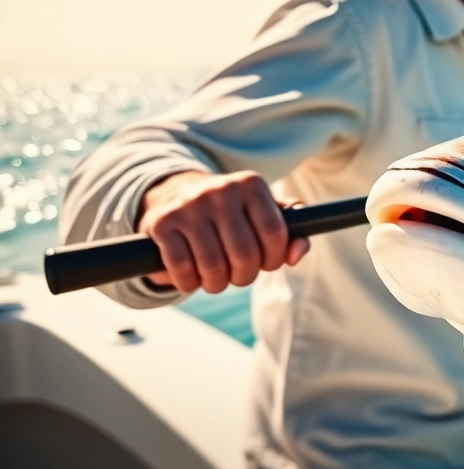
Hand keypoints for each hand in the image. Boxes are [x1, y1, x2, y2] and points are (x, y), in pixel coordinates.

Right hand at [136, 171, 309, 293]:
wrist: (176, 194)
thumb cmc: (232, 213)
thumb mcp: (264, 213)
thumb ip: (292, 233)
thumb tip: (296, 255)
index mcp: (251, 184)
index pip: (275, 233)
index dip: (273, 259)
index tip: (266, 264)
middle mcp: (221, 190)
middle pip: (245, 255)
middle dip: (245, 276)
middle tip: (239, 275)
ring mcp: (189, 205)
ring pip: (213, 266)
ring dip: (217, 284)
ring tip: (217, 279)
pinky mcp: (162, 223)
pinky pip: (182, 268)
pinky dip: (189, 283)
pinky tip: (192, 278)